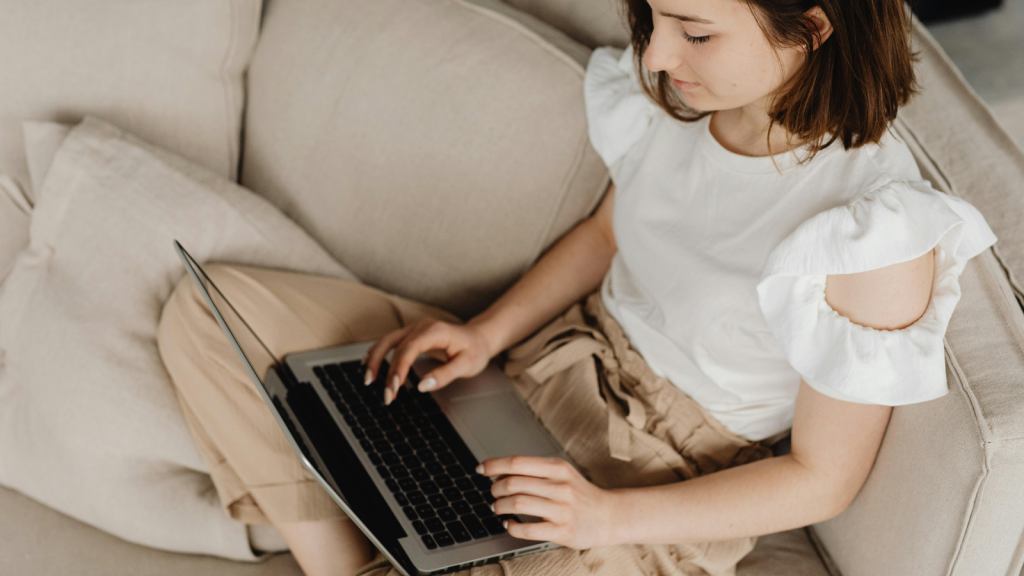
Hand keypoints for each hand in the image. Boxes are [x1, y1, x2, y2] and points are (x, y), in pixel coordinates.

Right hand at [362, 317, 493, 404]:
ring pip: (387, 340)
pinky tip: (369, 363)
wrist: (480, 337)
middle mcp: (421, 326)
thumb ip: (445, 375)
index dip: (398, 368)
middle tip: (385, 395)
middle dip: (385, 370)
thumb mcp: (467, 365)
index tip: (394, 387)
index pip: (409, 349)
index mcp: (435, 331)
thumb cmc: (475, 350)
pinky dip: (378, 352)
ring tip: (368, 380)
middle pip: (394, 345)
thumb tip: (422, 386)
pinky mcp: (412, 334)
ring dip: (375, 359)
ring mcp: (415, 328)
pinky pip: (390, 341)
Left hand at [479, 456, 616, 549]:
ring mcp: (562, 509)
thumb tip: (497, 471)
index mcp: (557, 467)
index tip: (480, 469)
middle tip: (493, 493)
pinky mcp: (562, 531)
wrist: (609, 515)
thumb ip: (533, 471)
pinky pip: (527, 529)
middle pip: (513, 483)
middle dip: (495, 489)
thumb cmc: (578, 493)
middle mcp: (560, 486)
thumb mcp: (561, 473)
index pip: (517, 462)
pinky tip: (509, 524)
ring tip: (497, 508)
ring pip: (516, 504)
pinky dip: (511, 527)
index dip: (493, 465)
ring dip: (499, 506)